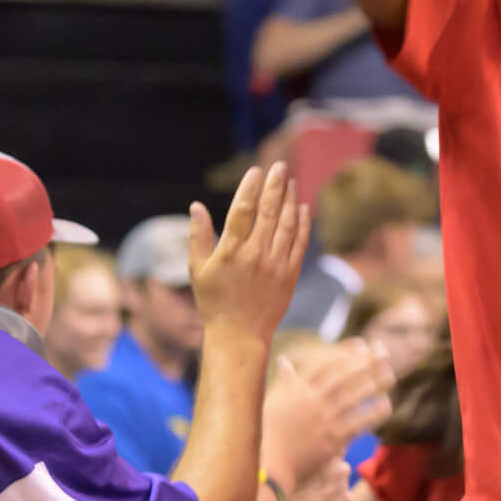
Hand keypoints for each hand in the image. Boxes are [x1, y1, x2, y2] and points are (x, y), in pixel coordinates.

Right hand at [189, 163, 310, 349]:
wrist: (240, 334)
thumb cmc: (214, 301)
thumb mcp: (198, 269)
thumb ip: (198, 236)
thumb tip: (196, 206)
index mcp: (231, 251)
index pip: (242, 211)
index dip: (250, 188)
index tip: (255, 170)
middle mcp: (256, 254)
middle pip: (268, 211)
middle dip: (274, 185)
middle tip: (279, 165)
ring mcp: (276, 264)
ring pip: (287, 224)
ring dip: (290, 199)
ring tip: (291, 180)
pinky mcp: (290, 274)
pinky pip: (299, 243)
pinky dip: (303, 223)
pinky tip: (303, 207)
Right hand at [259, 339, 393, 485]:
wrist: (270, 466)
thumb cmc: (269, 433)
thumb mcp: (272, 402)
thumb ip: (284, 381)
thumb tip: (284, 360)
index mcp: (296, 390)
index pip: (325, 363)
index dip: (346, 351)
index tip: (362, 344)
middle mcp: (311, 401)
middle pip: (344, 376)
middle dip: (366, 362)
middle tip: (385, 353)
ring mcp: (323, 421)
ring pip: (355, 397)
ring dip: (375, 384)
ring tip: (391, 376)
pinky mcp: (333, 440)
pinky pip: (359, 423)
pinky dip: (374, 412)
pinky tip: (386, 405)